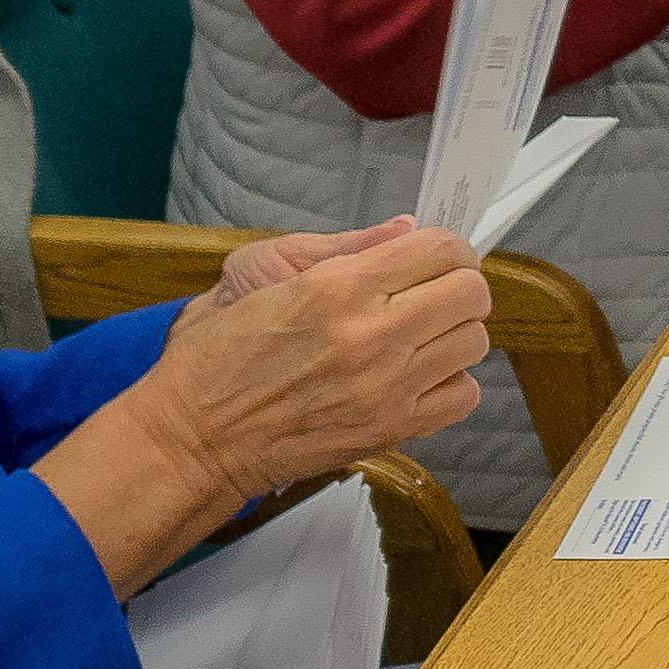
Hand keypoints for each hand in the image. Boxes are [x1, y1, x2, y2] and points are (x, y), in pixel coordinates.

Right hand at [57, 225, 494, 586]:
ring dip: (454, 333)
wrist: (194, 438)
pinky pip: (464, 395)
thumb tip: (406, 230)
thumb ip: (345, 249)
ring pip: (474, 342)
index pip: (440, 249)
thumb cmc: (217, 358)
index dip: (446, 247)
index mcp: (336, 287)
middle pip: (471, 293)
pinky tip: (417, 376)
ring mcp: (387, 387)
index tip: (436, 256)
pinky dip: (449, 382)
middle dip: (458, 285)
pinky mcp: (392, 429)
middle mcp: (370, 334)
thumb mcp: (262, 274)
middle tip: (433, 292)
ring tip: (420, 335)